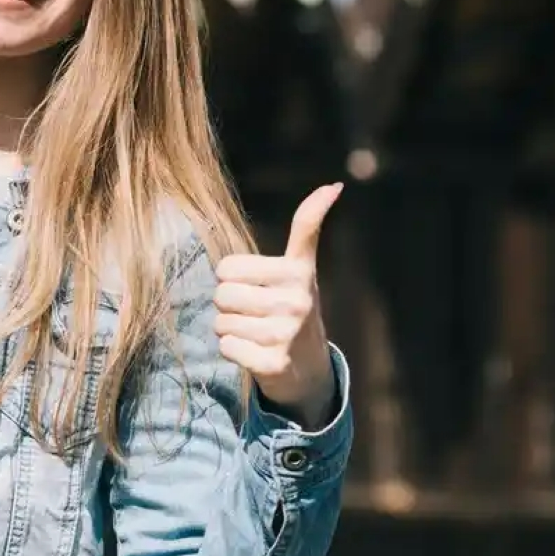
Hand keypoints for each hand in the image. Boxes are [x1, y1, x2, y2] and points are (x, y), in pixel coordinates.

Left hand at [214, 183, 342, 428]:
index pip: (226, 267)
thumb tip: (333, 185)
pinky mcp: (274, 363)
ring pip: (220, 322)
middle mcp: (297, 301)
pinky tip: (255, 353)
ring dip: (230, 330)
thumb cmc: (294, 307)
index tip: (256, 286)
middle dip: (229, 306)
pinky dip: (233, 351)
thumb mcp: (303, 267)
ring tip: (256, 334)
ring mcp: (287, 334)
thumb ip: (308, 225)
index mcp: (298, 272)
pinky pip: (226, 347)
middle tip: (255, 314)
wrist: (311, 370)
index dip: (232, 278)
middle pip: (221, 295)